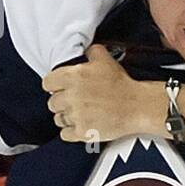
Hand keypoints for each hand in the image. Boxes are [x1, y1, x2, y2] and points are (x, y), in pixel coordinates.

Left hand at [42, 44, 166, 142]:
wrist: (138, 106)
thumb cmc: (122, 85)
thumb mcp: (106, 60)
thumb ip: (91, 52)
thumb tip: (84, 50)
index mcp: (72, 77)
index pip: (47, 83)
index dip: (54, 85)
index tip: (61, 88)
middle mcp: (71, 97)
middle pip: (52, 102)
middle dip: (62, 102)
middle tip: (75, 101)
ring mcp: (76, 116)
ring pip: (58, 119)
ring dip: (67, 117)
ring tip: (80, 113)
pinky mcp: (82, 132)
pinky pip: (65, 134)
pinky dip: (71, 131)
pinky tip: (81, 125)